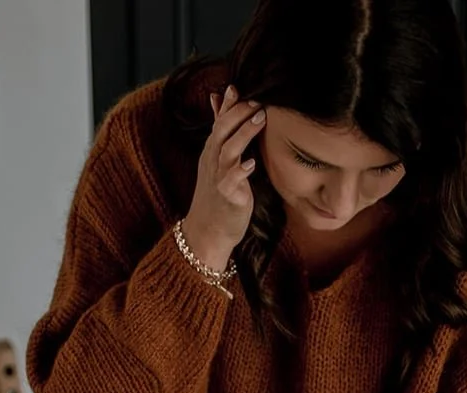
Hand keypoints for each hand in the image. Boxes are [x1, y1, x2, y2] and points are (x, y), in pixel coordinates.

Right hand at [182, 84, 265, 270]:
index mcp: (212, 150)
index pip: (219, 121)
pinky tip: (252, 163)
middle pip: (222, 130)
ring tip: (260, 118)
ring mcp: (218, 177)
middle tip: (258, 100)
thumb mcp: (216, 159)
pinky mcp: (226, 195)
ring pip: (228, 149)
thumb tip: (219, 97)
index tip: (238, 86)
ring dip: (244, 133)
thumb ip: (220, 129)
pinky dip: (241, 170)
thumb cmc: (217, 195)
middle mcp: (213, 160)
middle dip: (239, 113)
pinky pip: (231, 180)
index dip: (228, 104)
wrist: (206, 232)